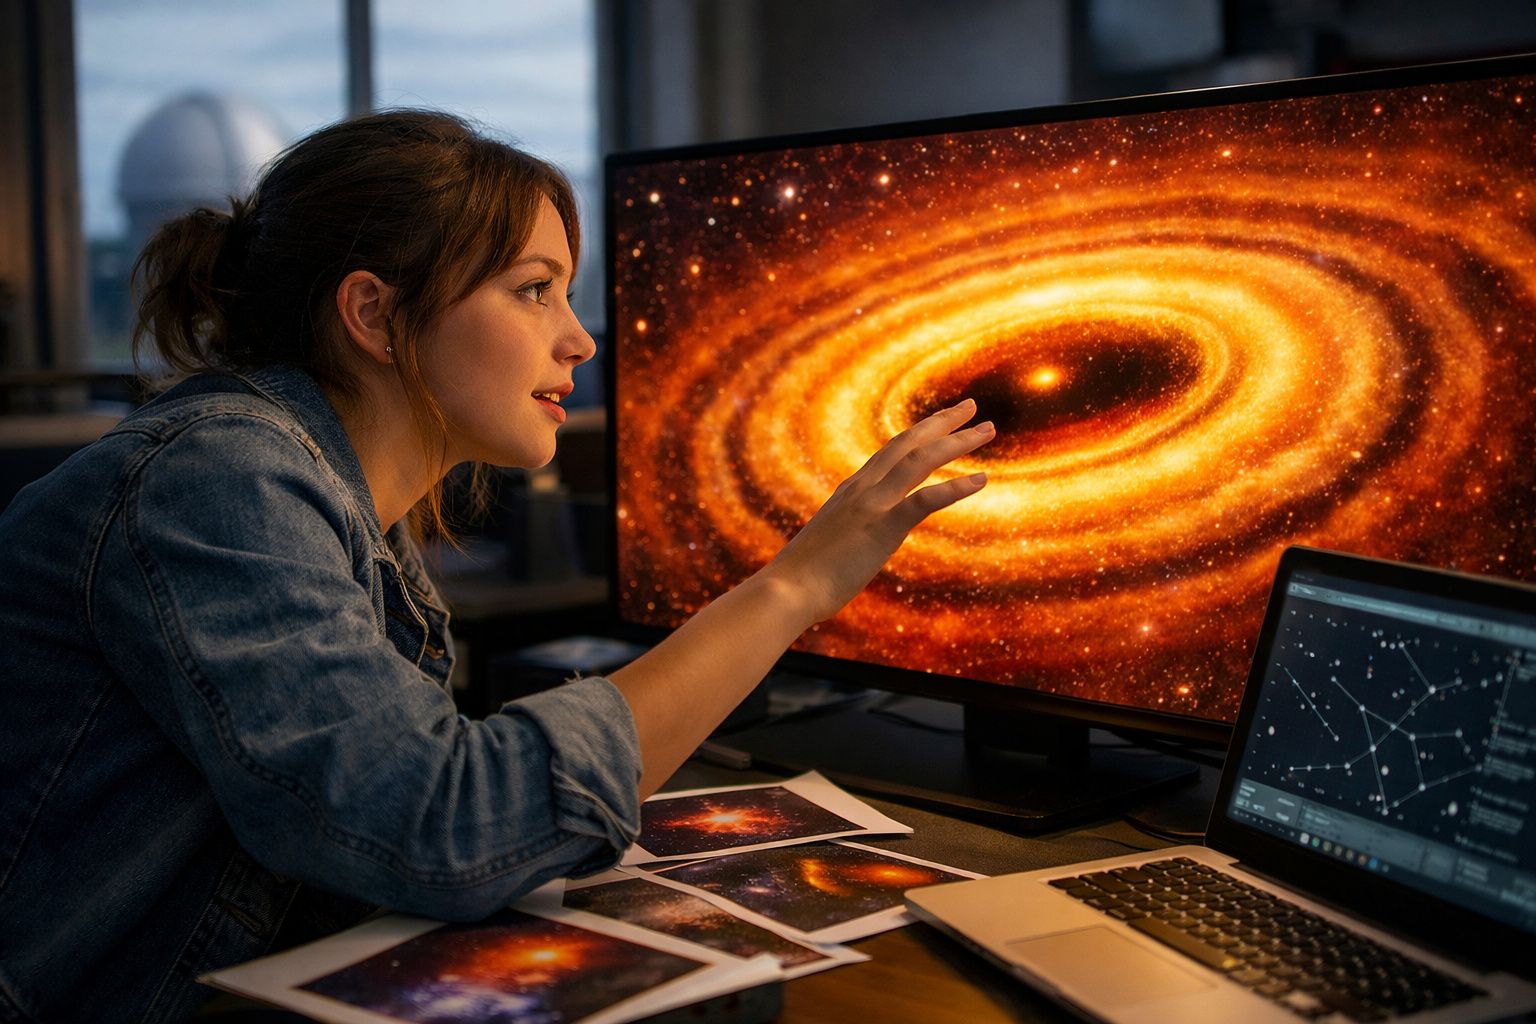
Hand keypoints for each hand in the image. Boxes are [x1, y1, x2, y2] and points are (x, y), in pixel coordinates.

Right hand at [759, 398, 993, 625]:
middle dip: (942, 422)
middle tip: (972, 407)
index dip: (919, 433)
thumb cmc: (802, 578)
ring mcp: (873, 504)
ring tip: (987, 429)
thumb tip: (853, 542)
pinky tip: (982, 479)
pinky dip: (956, 487)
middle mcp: (863, 488)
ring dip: (957, 442)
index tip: (941, 422)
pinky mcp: (883, 527)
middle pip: (908, 443)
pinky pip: (925, 500)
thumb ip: (847, 534)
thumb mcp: (829, 544)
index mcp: (851, 491)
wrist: (787, 590)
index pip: (890, 451)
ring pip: (921, 460)